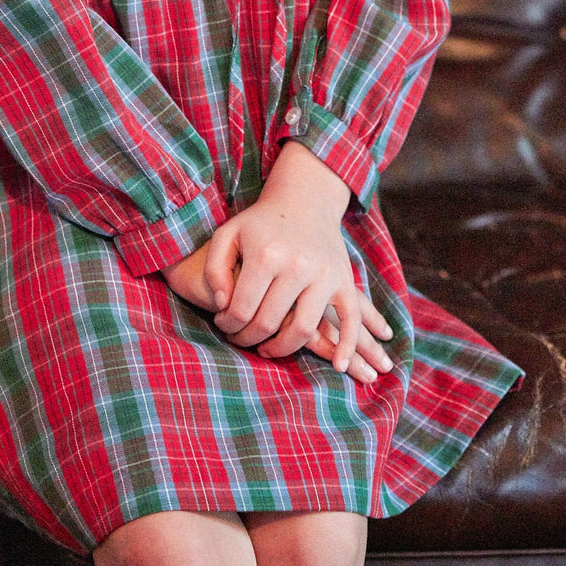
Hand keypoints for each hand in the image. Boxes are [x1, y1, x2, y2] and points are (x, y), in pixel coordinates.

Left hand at [210, 143, 392, 376]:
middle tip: (239, 339)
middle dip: (248, 338)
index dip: (228, 325)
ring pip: (303, 329)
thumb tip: (221, 305)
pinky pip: (350, 320)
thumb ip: (214, 269)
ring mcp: (324, 274)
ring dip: (282, 349)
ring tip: (267, 349)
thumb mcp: (228, 235)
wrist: (304, 201)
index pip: (241, 309)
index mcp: (266, 254)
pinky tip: (337, 365)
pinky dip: (346, 346)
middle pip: (269, 323)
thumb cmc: (260, 223)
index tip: (223, 324)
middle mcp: (297, 265)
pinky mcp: (344, 281)